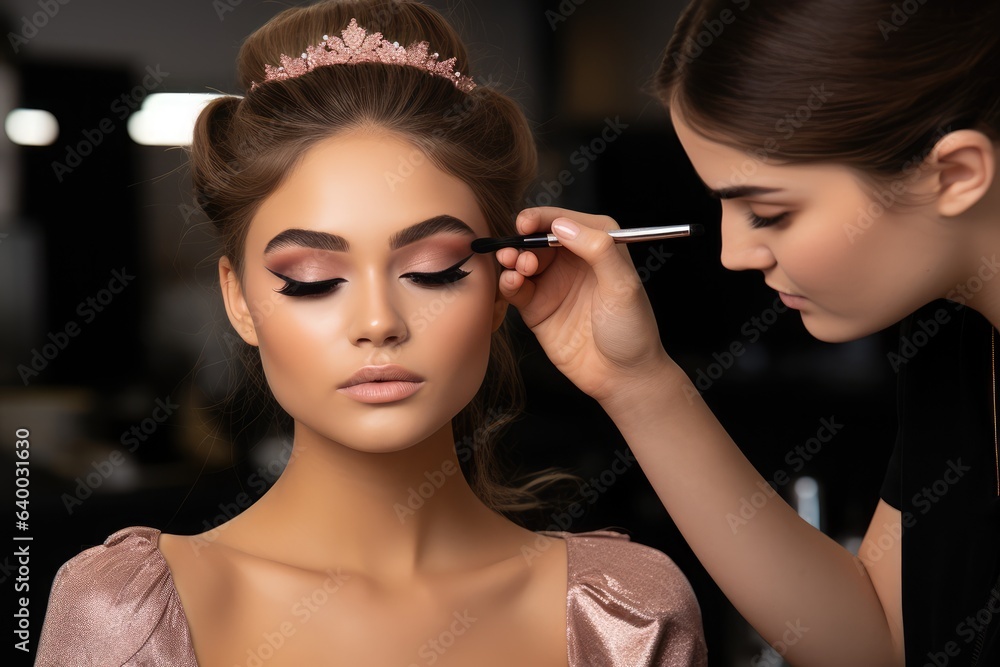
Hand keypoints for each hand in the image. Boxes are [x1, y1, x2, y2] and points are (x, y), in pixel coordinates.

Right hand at [497, 207, 671, 403]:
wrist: (622, 376)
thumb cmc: (632, 330)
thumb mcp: (623, 285)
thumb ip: (597, 249)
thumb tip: (562, 225)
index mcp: (598, 245)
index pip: (563, 220)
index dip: (541, 218)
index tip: (525, 223)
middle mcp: (573, 260)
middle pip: (537, 237)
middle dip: (523, 240)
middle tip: (520, 253)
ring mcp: (553, 283)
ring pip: (523, 260)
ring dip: (513, 259)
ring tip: (517, 267)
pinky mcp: (537, 307)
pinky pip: (516, 288)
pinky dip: (509, 282)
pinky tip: (512, 284)